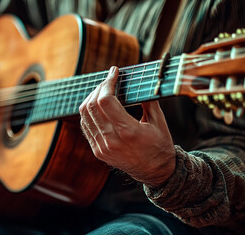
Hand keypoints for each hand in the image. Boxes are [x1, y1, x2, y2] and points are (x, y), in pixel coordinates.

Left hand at [79, 66, 175, 186]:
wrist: (155, 172)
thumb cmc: (159, 145)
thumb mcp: (158, 121)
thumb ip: (147, 99)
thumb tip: (137, 79)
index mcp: (128, 132)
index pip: (106, 101)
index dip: (107, 82)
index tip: (114, 72)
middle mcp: (111, 141)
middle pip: (92, 106)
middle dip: (99, 87)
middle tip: (109, 80)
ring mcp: (102, 147)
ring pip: (85, 115)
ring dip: (92, 98)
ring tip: (103, 90)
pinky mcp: (98, 151)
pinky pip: (86, 126)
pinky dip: (89, 112)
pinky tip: (99, 105)